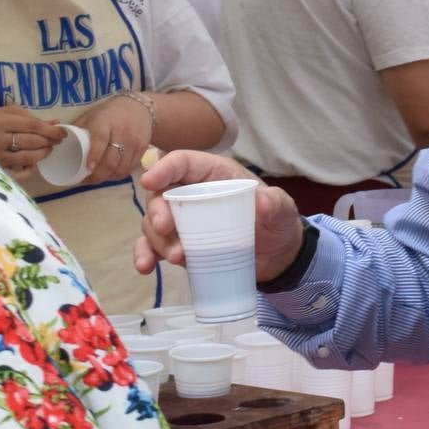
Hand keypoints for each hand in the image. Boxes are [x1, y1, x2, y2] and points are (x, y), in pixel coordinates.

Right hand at [0, 105, 62, 175]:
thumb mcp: (4, 113)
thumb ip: (29, 117)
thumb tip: (55, 123)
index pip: (32, 126)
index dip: (51, 130)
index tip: (63, 132)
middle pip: (33, 142)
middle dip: (50, 141)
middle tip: (56, 140)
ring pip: (29, 158)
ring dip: (43, 154)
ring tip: (47, 149)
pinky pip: (20, 174)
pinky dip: (30, 169)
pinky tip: (31, 163)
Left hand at [73, 96, 153, 184]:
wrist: (140, 108)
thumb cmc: (110, 113)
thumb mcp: (92, 116)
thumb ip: (79, 130)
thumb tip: (58, 145)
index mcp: (105, 122)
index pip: (100, 141)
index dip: (94, 156)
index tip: (86, 169)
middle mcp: (122, 132)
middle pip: (111, 160)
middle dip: (98, 175)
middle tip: (86, 180)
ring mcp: (134, 142)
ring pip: (121, 168)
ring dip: (107, 178)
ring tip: (97, 178)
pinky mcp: (143, 149)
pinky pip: (130, 168)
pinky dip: (118, 175)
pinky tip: (110, 175)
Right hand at [136, 152, 305, 282]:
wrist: (276, 256)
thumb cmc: (276, 222)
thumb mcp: (282, 210)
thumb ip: (275, 204)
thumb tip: (262, 201)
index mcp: (213, 174)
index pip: (183, 162)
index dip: (163, 168)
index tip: (149, 181)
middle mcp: (192, 194)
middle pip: (161, 194)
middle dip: (157, 210)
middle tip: (165, 227)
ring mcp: (183, 221)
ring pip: (154, 223)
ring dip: (157, 239)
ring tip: (178, 257)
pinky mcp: (179, 244)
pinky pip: (154, 247)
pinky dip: (146, 255)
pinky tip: (145, 267)